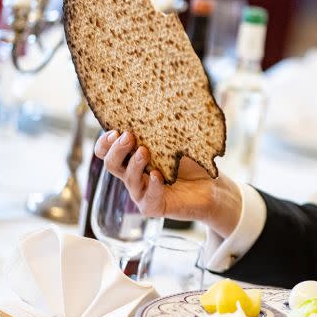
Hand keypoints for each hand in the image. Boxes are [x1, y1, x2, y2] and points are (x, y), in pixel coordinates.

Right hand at [94, 130, 242, 235]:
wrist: (211, 185)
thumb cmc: (191, 162)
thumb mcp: (174, 143)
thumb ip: (159, 133)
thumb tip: (152, 110)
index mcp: (132, 157)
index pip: (107, 151)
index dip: (105, 143)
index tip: (114, 132)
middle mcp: (133, 175)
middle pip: (111, 164)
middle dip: (117, 150)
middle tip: (128, 137)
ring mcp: (141, 192)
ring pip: (128, 179)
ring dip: (134, 164)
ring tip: (144, 152)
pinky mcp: (153, 206)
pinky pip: (147, 197)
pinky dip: (152, 185)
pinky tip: (156, 175)